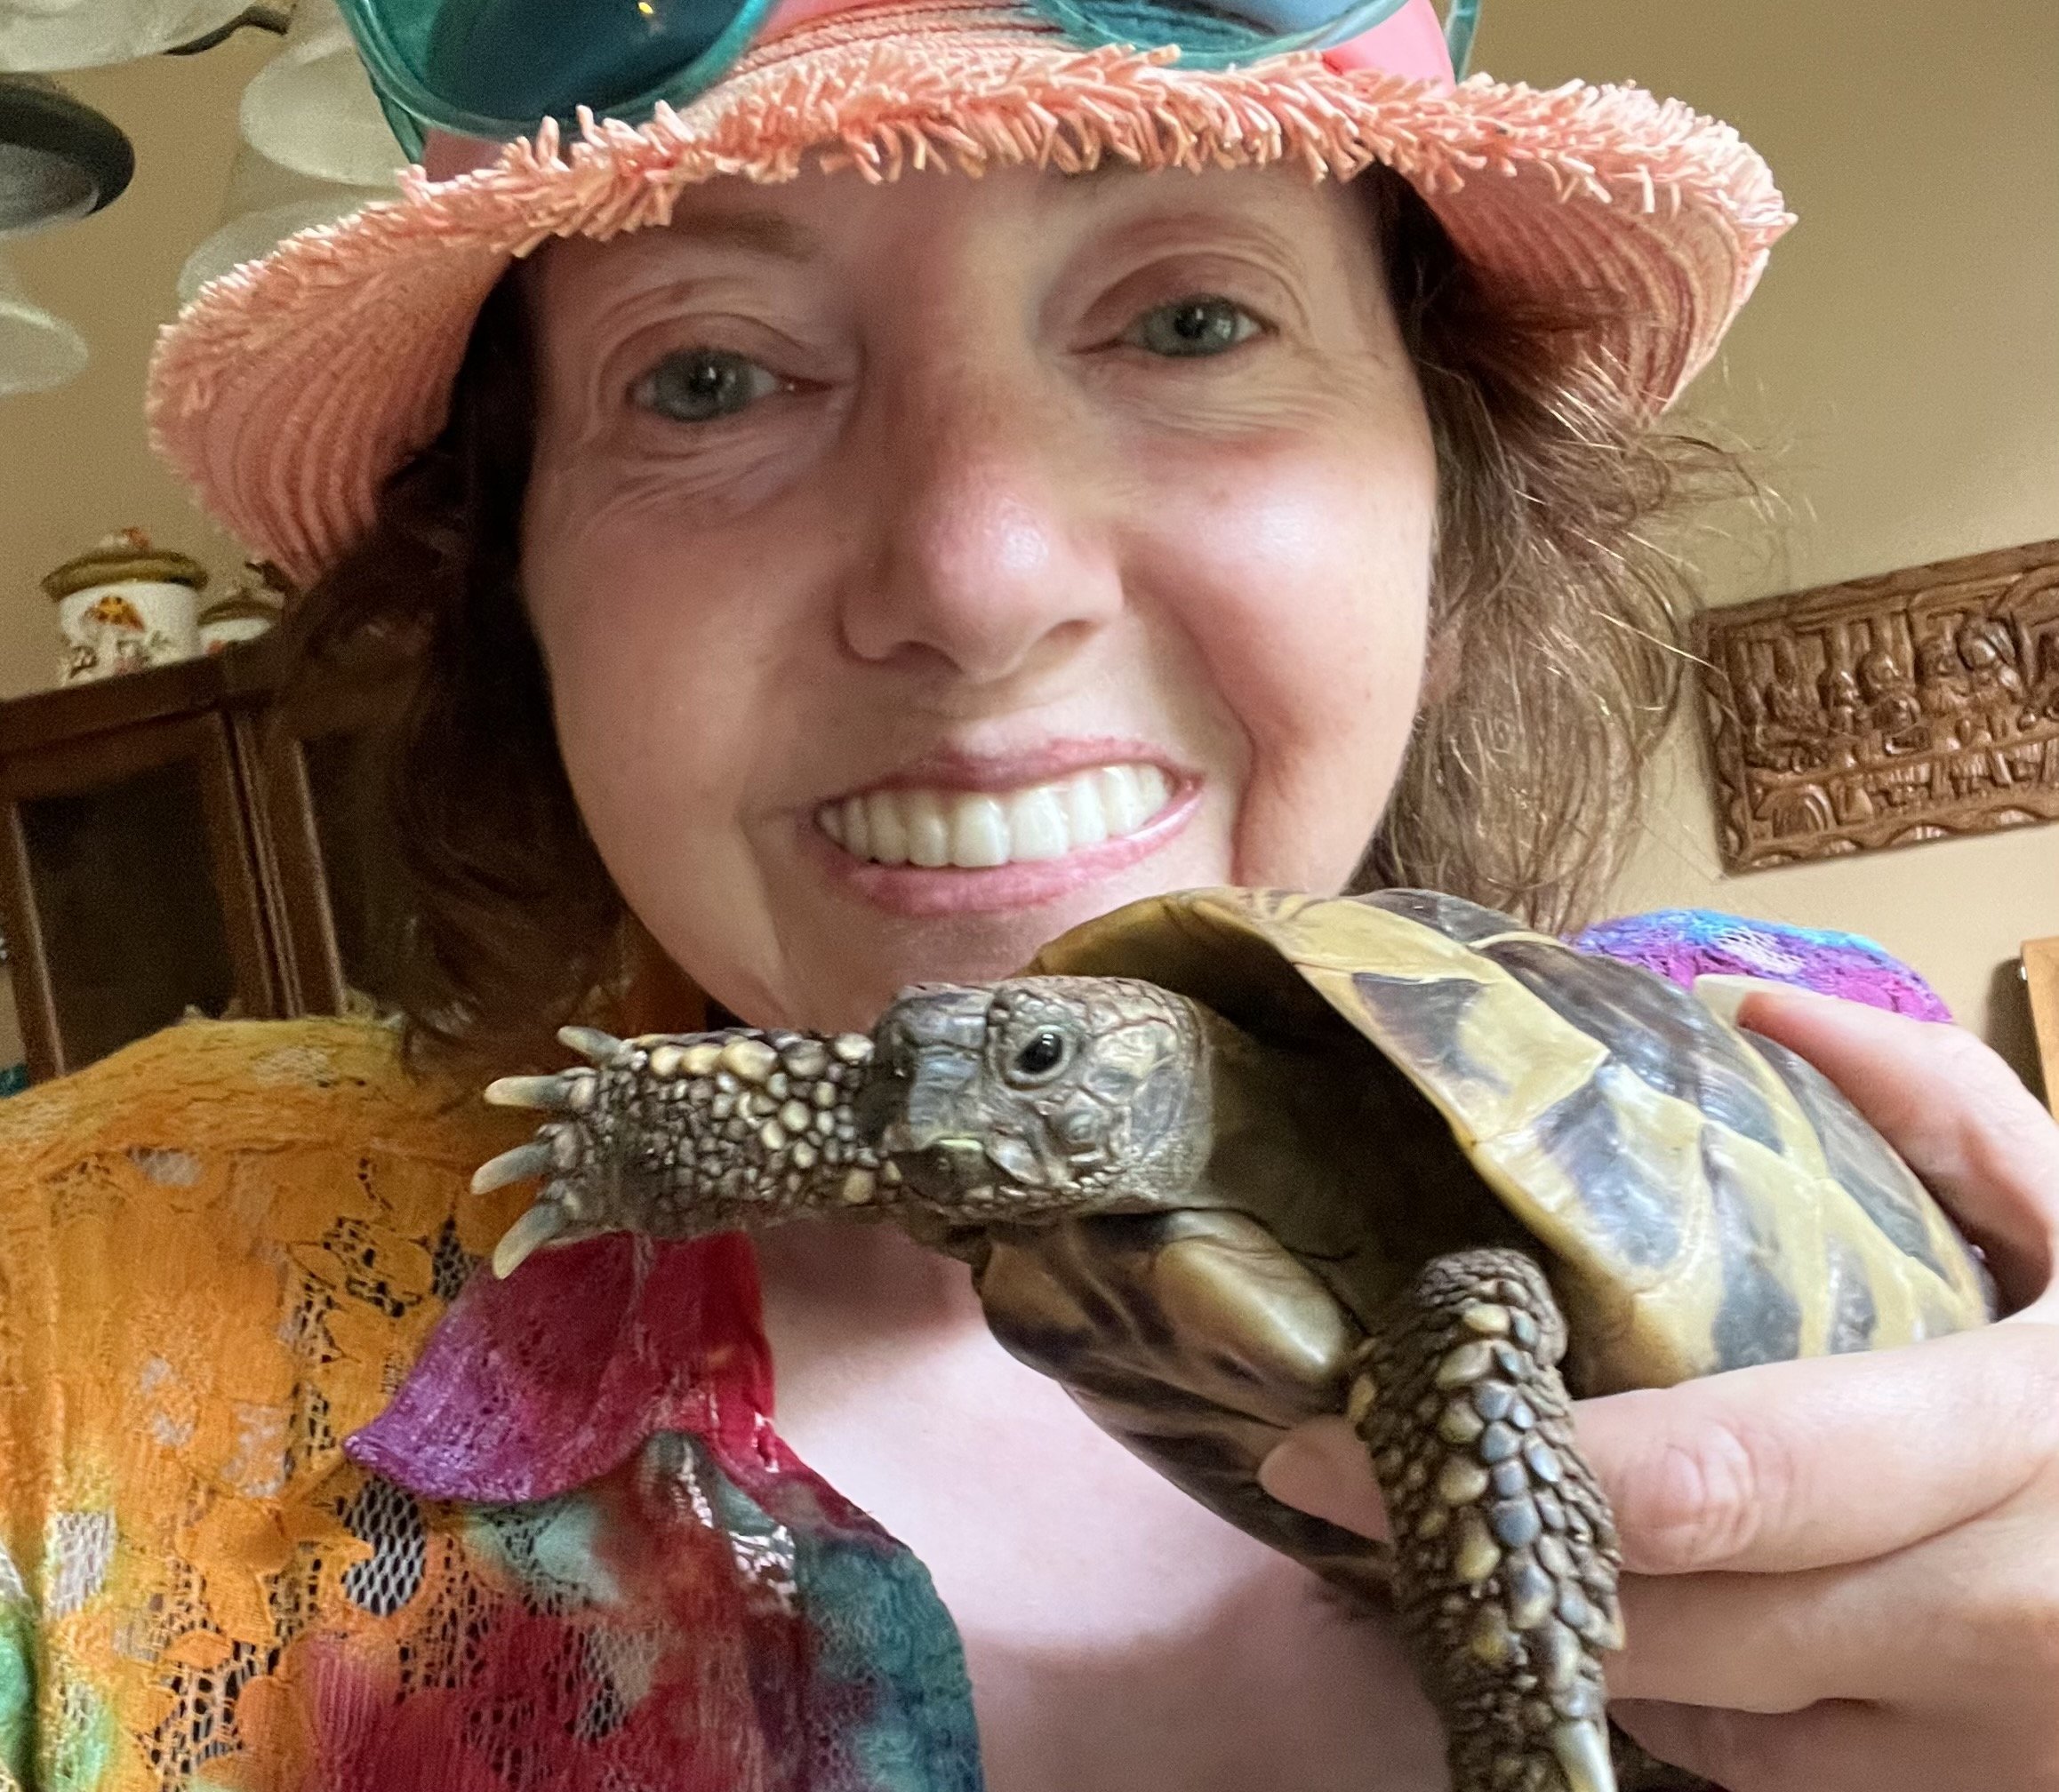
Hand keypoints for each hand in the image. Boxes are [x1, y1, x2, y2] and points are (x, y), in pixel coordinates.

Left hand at [1260, 986, 2058, 1790]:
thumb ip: (1948, 1112)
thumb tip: (1738, 999)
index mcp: (2022, 1446)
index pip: (1718, 1480)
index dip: (1512, 1463)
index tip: (1334, 1429)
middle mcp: (1999, 1629)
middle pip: (1668, 1626)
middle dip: (1482, 1562)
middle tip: (1347, 1483)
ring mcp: (1993, 1758)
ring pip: (1699, 1723)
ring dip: (1562, 1633)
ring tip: (1458, 1534)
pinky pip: (1776, 1779)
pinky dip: (1682, 1704)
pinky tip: (1632, 1614)